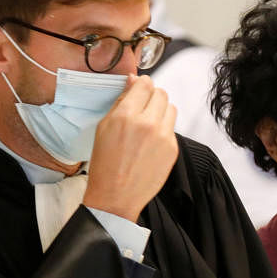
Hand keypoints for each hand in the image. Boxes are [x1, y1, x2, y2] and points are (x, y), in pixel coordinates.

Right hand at [83, 75, 177, 221]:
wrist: (116, 196)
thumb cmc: (105, 163)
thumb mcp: (104, 127)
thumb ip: (121, 101)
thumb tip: (133, 81)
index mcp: (126, 116)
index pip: (144, 84)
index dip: (141, 84)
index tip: (139, 87)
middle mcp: (148, 124)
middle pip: (161, 93)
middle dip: (152, 96)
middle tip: (142, 106)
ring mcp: (163, 137)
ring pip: (170, 108)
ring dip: (161, 110)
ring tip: (148, 123)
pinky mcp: (172, 149)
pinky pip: (172, 128)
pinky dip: (164, 129)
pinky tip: (151, 141)